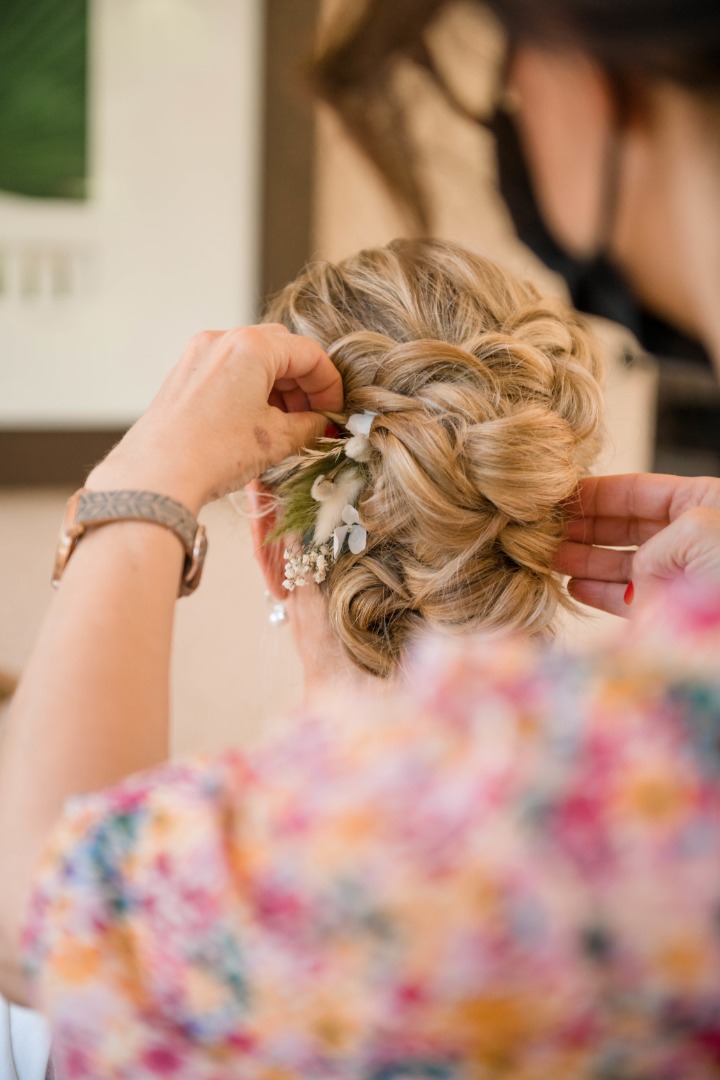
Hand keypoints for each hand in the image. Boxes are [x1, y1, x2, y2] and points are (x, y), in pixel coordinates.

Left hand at [87, 325, 342, 512]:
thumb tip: (320, 423)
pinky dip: (251, 391)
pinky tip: (256, 425)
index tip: (334, 411)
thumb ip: (308, 425)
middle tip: (313, 419)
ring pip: (254, 361)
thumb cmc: (212, 453)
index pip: (308, 354)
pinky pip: (229, 372)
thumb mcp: (276, 440)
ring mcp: (198, 356)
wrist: (157, 476)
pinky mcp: (184, 375)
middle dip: (303, 385)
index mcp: (251, 346)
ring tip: (286, 427)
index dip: (329, 384)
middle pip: (281, 351)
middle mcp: (222, 341)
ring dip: (277, 389)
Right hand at [554, 473, 719, 615]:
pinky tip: (574, 587)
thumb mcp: (697, 529)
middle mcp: (685, 536)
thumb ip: (652, 542)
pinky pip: (626, 599)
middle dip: (583, 528)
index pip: (636, 491)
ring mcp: (675, 574)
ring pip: (620, 564)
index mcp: (700, 501)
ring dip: (584, 561)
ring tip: (552, 558)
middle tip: (549, 531)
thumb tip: (634, 569)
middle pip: (622, 527)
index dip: (597, 494)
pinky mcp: (667, 611)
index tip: (561, 498)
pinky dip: (599, 594)